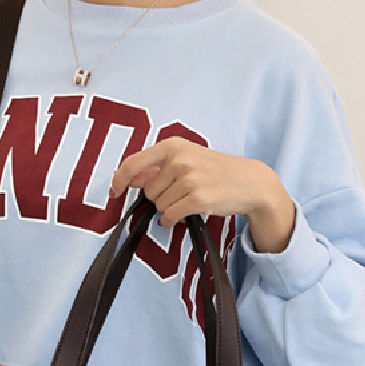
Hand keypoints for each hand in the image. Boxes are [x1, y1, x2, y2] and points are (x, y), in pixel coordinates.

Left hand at [110, 138, 292, 251]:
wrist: (250, 182)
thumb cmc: (216, 170)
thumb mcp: (187, 158)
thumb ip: (156, 167)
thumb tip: (128, 178)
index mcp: (173, 145)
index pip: (133, 163)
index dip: (119, 180)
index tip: (115, 191)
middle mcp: (179, 159)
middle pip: (148, 190)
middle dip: (159, 196)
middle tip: (181, 192)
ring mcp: (189, 179)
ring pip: (159, 205)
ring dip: (169, 208)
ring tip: (188, 199)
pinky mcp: (198, 199)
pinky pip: (170, 216)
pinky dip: (172, 219)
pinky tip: (184, 213)